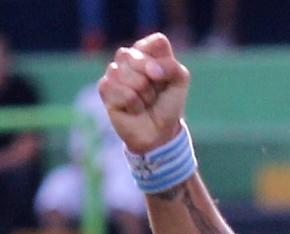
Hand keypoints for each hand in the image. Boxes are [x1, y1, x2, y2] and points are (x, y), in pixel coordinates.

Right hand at [97, 33, 189, 153]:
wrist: (159, 131)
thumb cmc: (168, 103)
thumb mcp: (180, 81)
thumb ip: (172, 67)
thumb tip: (150, 70)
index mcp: (149, 51)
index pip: (157, 42)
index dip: (164, 61)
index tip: (166, 77)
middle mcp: (129, 57)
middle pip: (135, 56)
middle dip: (151, 80)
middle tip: (154, 92)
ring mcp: (114, 71)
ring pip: (126, 74)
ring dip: (143, 94)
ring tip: (144, 101)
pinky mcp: (104, 88)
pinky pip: (119, 90)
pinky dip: (133, 104)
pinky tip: (133, 108)